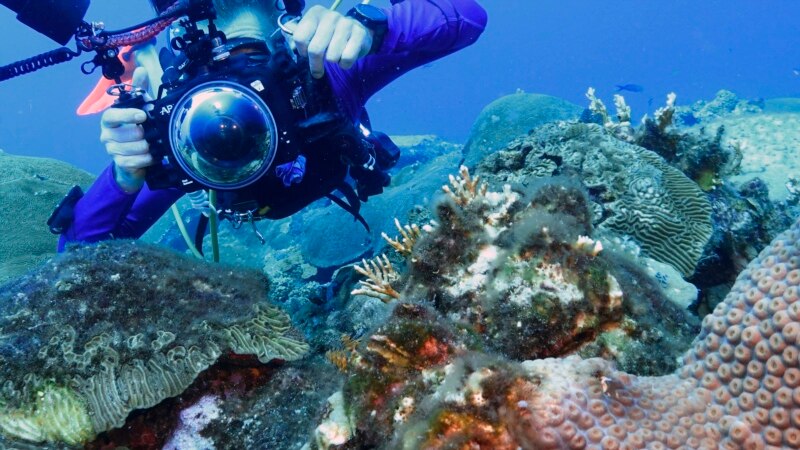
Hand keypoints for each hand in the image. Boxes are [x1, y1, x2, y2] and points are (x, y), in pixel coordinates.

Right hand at [99, 67, 151, 192]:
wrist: (135, 157)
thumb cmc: (137, 128)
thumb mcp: (139, 107)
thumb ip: (139, 90)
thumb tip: (141, 69)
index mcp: (109, 119)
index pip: (112, 115)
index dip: (127, 115)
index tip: (143, 116)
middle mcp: (106, 134)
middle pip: (127, 134)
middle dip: (145, 134)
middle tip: (154, 133)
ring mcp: (112, 149)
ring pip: (134, 148)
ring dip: (148, 147)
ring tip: (155, 144)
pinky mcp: (119, 163)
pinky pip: (136, 161)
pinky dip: (148, 158)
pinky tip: (153, 155)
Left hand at [290, 6, 373, 78]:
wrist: (357, 30)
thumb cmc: (329, 34)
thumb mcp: (312, 32)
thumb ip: (298, 37)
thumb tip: (289, 42)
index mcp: (315, 14)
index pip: (300, 38)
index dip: (302, 51)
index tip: (306, 54)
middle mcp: (330, 16)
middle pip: (315, 50)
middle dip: (315, 65)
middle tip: (317, 71)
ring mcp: (346, 24)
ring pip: (332, 57)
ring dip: (332, 62)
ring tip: (334, 57)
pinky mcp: (359, 34)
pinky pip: (347, 59)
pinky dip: (344, 64)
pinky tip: (344, 59)